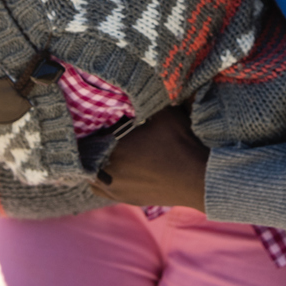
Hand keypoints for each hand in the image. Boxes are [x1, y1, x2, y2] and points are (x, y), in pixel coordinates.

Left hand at [90, 106, 208, 211]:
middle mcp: (109, 172)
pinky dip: (100, 178)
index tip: (93, 117)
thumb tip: (134, 87)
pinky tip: (108, 168)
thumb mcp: (164, 114)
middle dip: (90, 143)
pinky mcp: (126, 199)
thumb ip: (144, 101)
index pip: (87, 135)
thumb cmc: (181, 143)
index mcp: (114, 148)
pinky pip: (100, 189)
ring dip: (93, 162)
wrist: (199, 178)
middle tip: (96, 131)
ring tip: (101, 149)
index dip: (88, 125)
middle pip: (86, 155)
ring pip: (90, 174)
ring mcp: (115, 189)